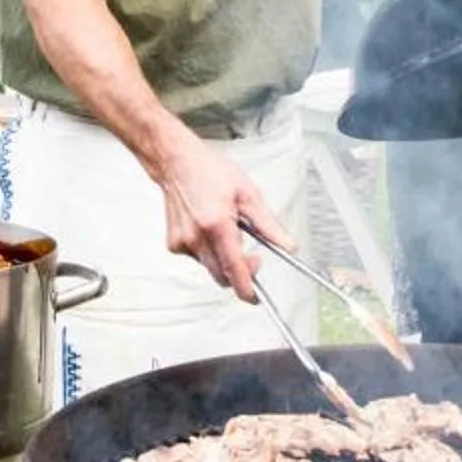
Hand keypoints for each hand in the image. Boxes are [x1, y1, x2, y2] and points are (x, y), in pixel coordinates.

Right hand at [157, 138, 273, 299]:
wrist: (177, 163)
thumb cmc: (209, 172)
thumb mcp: (248, 194)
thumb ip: (269, 225)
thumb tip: (287, 245)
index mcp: (217, 224)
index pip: (234, 269)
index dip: (247, 288)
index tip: (255, 298)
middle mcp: (196, 237)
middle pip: (222, 276)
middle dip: (240, 273)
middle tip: (253, 257)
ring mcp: (182, 243)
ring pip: (210, 268)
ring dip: (223, 259)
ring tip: (227, 231)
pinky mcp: (174, 245)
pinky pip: (198, 259)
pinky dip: (208, 251)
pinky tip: (208, 230)